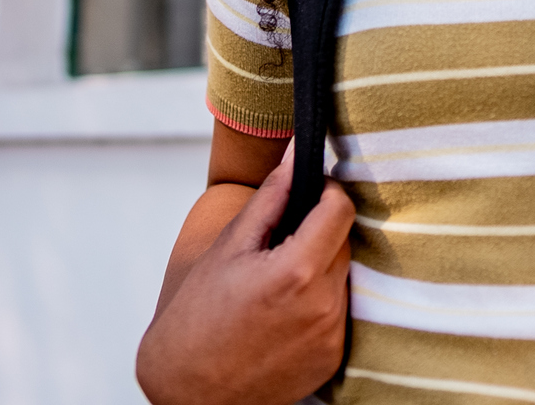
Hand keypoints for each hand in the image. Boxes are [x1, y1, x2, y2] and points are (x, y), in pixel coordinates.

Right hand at [137, 147, 355, 404]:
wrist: (191, 390)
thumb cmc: (198, 318)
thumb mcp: (230, 246)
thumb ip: (272, 196)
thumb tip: (296, 154)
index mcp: (295, 272)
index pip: (341, 209)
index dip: (326, 194)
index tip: (309, 196)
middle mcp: (322, 307)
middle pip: (343, 243)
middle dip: (318, 235)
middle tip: (278, 246)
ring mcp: (330, 337)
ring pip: (342, 278)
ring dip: (319, 270)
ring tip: (276, 282)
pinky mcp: (333, 358)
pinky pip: (338, 312)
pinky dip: (319, 303)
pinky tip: (284, 312)